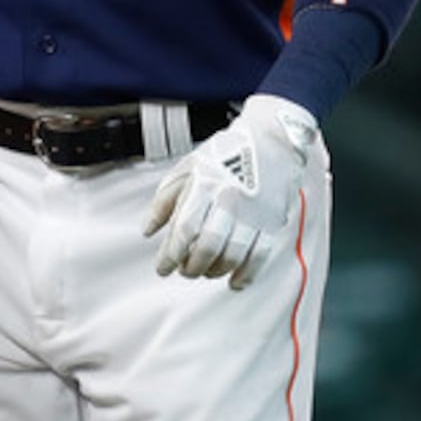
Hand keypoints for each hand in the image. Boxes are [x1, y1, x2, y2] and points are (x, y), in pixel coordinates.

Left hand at [142, 94, 320, 289]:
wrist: (272, 139)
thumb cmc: (226, 154)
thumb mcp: (188, 168)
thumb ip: (164, 200)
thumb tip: (148, 231)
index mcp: (205, 184)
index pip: (185, 228)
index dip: (171, 254)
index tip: (163, 268)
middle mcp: (229, 199)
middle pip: (208, 246)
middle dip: (192, 267)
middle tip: (186, 271)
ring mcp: (253, 211)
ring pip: (233, 255)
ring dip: (215, 271)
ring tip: (207, 271)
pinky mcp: (272, 220)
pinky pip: (259, 255)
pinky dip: (246, 274)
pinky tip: (235, 281)